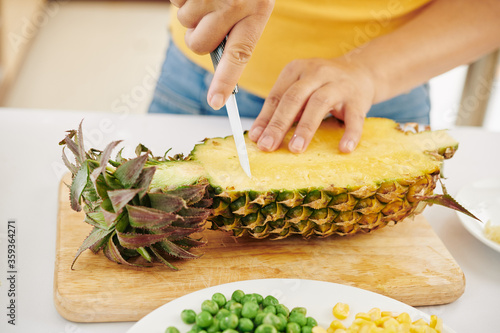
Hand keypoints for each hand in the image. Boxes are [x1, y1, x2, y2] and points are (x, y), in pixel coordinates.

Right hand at [170, 0, 273, 109]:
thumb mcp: (253, 4)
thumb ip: (240, 32)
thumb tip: (221, 63)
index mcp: (257, 11)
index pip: (238, 56)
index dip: (225, 82)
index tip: (216, 102)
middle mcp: (236, 4)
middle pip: (200, 44)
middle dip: (198, 34)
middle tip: (209, 17)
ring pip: (185, 23)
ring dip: (189, 11)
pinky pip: (175, 4)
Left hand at [248, 57, 376, 152]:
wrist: (361, 72)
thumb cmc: (322, 86)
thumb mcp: (300, 90)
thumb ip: (281, 108)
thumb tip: (258, 136)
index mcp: (296, 70)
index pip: (277, 96)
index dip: (265, 118)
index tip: (256, 139)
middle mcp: (316, 73)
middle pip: (294, 98)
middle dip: (279, 124)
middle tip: (268, 146)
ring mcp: (339, 84)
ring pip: (319, 104)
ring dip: (306, 128)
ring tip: (296, 149)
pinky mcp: (358, 98)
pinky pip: (354, 117)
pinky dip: (350, 133)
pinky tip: (344, 148)